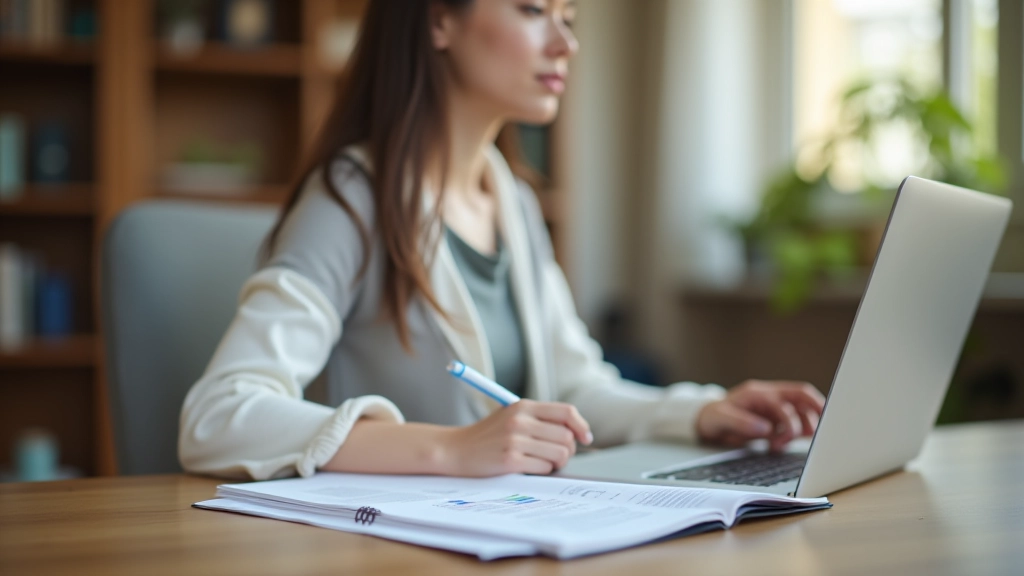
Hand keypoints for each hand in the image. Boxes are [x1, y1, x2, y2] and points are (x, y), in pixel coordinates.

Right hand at [439, 400, 592, 476]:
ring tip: (544, 462)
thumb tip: (576, 432)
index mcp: (524, 406)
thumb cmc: (488, 435)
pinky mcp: (510, 460)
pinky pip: (544, 468)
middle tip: (558, 456)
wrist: (455, 449)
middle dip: (569, 450)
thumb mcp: (512, 416)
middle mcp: (520, 420)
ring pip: (559, 454)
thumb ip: (539, 419)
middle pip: (566, 436)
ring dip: (557, 462)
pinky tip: (530, 467)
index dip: (581, 426)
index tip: (585, 439)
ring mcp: (515, 440)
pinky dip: (543, 470)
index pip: (566, 412)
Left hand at [696, 380, 824, 450]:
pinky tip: (785, 444)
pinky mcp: (777, 420)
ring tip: (780, 445)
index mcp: (758, 393)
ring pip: (803, 411)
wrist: (708, 420)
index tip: (785, 439)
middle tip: (817, 432)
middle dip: (815, 411)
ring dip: (803, 428)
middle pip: (802, 396)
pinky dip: (800, 433)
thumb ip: (741, 422)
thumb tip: (766, 429)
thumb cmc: (715, 416)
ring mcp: (776, 408)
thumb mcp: (721, 419)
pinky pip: (797, 422)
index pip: (783, 402)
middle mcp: (771, 397)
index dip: (789, 420)